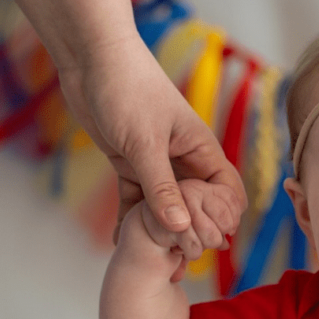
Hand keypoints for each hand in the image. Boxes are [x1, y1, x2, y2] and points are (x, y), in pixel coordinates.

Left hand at [56, 35, 246, 250]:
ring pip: (166, 205)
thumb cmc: (127, 89)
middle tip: (180, 260)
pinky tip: (121, 242)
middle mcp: (183, 159)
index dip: (224, 218)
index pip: (227, 191)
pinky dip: (130, 218)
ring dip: (160, 230)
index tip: (210, 242)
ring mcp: (156, 163)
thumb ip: (162, 188)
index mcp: (201, 149)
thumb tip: (182, 228)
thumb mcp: (145, 144)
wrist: (90, 58)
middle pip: (197, 204)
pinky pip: (135, 198)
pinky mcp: (130, 163)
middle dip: (192, 231)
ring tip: (156, 261)